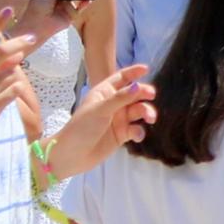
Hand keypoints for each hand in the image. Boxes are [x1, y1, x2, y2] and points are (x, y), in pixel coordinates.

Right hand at [0, 8, 37, 175]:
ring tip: (1, 83)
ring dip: (14, 73)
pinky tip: (4, 95)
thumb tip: (15, 55)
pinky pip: (14, 90)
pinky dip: (14, 89)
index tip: (8, 10)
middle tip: (32, 37)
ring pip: (12, 72)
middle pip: (3, 51)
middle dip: (21, 42)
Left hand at [50, 61, 156, 178]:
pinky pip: (136, 129)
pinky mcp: (122, 135)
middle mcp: (113, 105)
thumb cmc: (82, 128)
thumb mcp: (101, 109)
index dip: (133, 73)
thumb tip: (139, 85)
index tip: (147, 69)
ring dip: (146, 112)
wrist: (73, 155)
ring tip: (150, 118)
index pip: (121, 78)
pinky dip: (139, 131)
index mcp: (104, 93)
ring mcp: (118, 120)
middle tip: (151, 95)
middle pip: (134, 94)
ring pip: (138, 111)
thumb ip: (121, 98)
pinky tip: (137, 136)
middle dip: (144, 94)